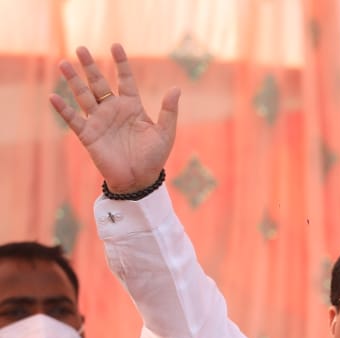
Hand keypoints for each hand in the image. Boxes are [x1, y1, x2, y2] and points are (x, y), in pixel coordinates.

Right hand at [49, 43, 178, 193]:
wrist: (139, 180)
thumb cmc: (153, 157)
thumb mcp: (165, 133)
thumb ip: (168, 111)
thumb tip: (176, 89)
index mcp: (132, 107)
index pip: (125, 80)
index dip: (121, 64)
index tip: (116, 46)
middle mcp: (113, 110)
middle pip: (98, 83)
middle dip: (90, 66)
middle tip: (81, 48)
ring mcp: (99, 121)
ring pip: (83, 96)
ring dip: (73, 81)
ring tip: (64, 64)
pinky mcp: (89, 135)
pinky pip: (73, 119)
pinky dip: (63, 109)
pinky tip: (54, 96)